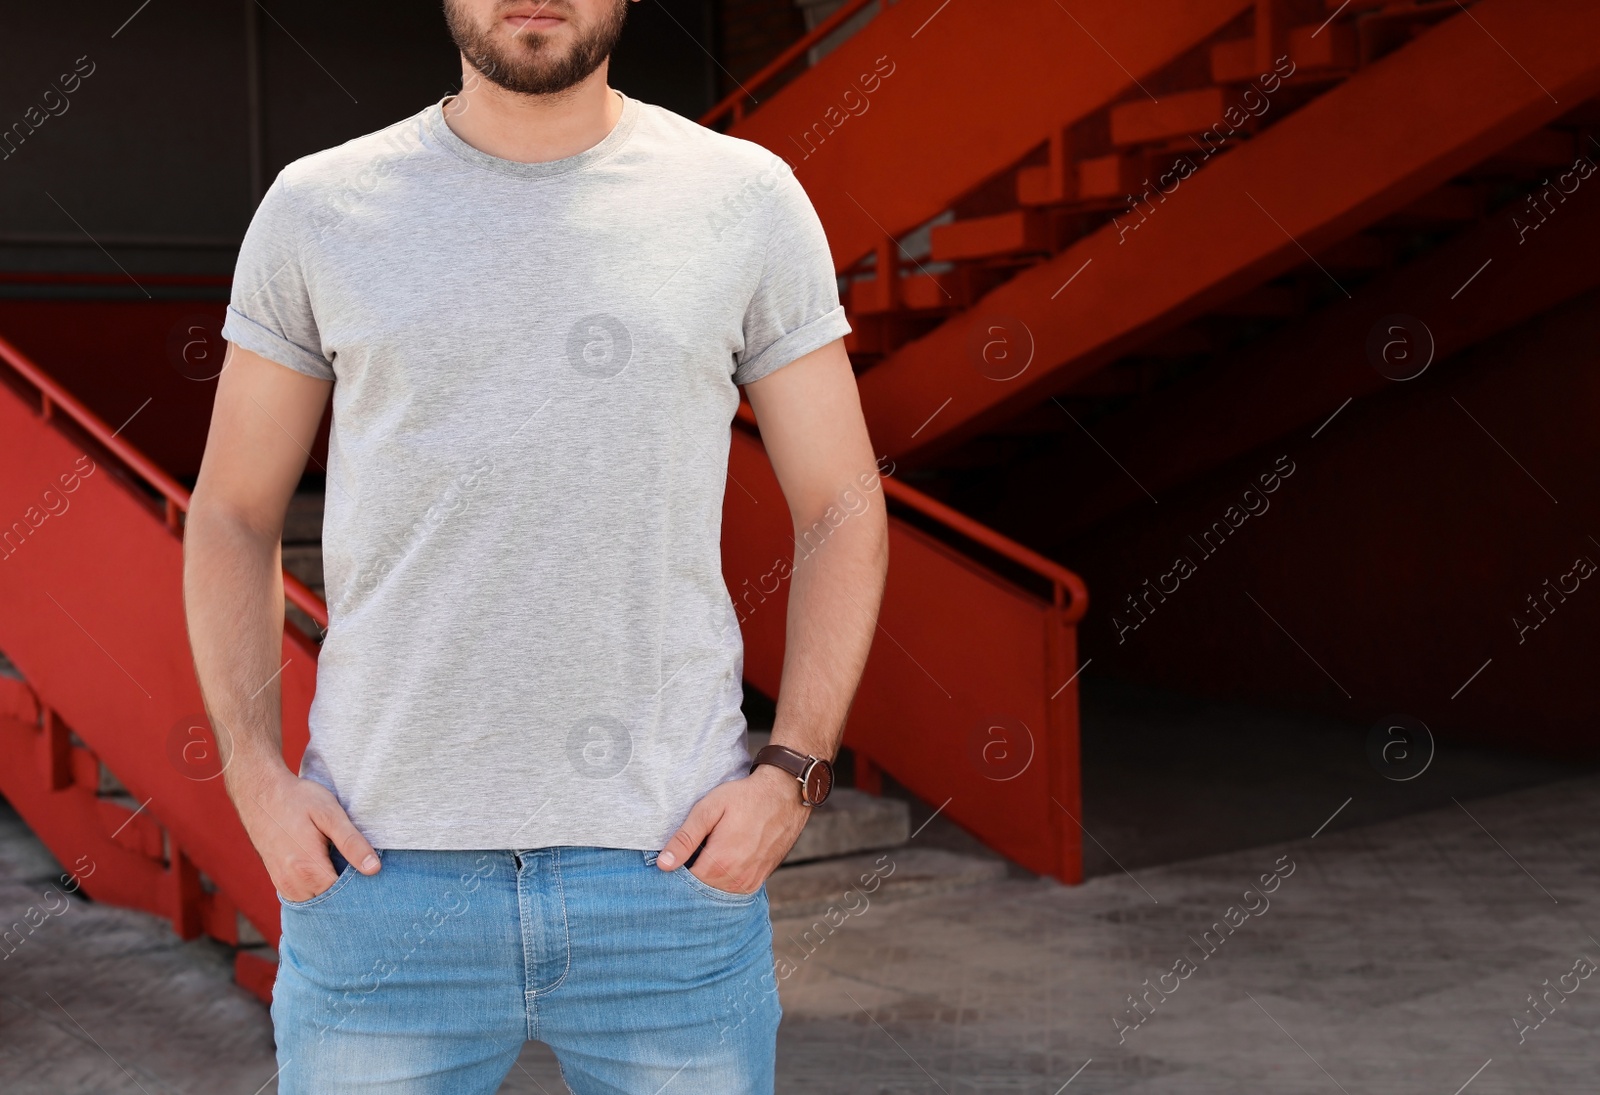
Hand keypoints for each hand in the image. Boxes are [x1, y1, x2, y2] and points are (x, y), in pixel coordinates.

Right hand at [231, 764, 379, 901]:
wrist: (261, 794)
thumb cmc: (298, 800)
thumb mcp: (330, 814)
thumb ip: (351, 843)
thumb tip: (373, 869)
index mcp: (308, 868)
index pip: (344, 896)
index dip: (361, 886)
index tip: (371, 872)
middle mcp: (293, 883)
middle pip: (330, 901)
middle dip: (347, 891)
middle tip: (361, 868)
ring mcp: (283, 885)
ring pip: (317, 901)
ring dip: (332, 891)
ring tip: (344, 866)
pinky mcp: (279, 881)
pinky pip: (304, 896)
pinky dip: (318, 889)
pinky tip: (328, 869)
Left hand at [657, 765, 809, 892]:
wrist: (784, 795)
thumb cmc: (744, 797)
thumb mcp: (709, 809)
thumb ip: (685, 839)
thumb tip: (663, 865)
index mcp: (719, 863)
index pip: (684, 883)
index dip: (674, 871)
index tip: (673, 856)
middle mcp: (735, 879)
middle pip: (700, 890)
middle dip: (690, 875)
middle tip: (690, 851)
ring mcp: (749, 883)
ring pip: (715, 891)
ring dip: (706, 879)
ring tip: (706, 853)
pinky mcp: (758, 881)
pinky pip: (731, 890)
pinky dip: (722, 880)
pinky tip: (721, 859)